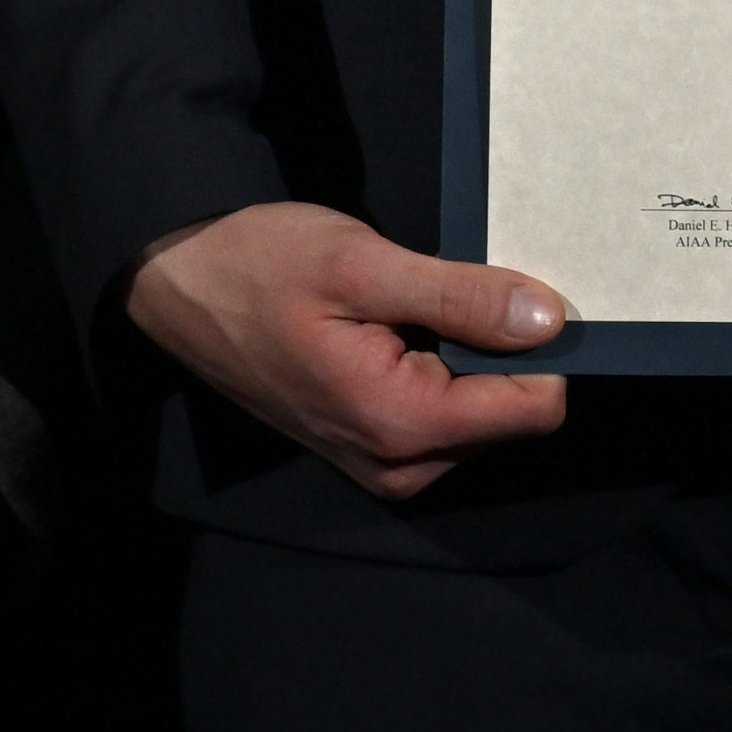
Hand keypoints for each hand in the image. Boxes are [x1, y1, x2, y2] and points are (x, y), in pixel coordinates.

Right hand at [124, 202, 569, 502]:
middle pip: (513, 415)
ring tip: (416, 303)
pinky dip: (443, 369)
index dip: (544, 346)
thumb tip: (550, 320)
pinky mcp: (374, 447)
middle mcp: (401, 465)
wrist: (182, 287)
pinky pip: (445, 416)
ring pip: (482, 415)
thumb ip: (461, 297)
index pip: (535, 408)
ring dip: (471, 357)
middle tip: (454, 286)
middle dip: (504, 351)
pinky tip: (405, 325)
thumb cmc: (262, 266)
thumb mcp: (363, 265)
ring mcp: (385, 463)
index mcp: (402, 425)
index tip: (523, 291)